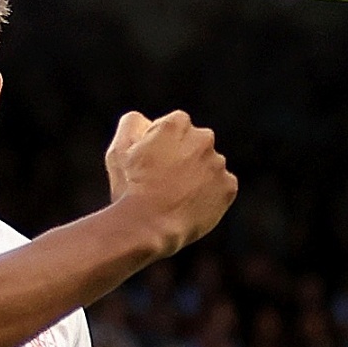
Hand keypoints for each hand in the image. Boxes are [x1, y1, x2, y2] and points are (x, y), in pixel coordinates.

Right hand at [103, 110, 237, 257]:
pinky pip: (222, 188)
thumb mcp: (118, 150)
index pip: (174, 127)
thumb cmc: (131, 187)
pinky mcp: (228, 187)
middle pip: (195, 145)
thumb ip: (132, 123)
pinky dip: (211, 195)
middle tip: (164, 182)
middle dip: (184, 158)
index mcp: (177, 123)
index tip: (151, 164)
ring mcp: (218, 163)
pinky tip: (191, 206)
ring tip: (176, 198)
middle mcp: (203, 138)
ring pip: (209, 166)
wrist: (148, 226)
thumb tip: (144, 120)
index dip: (160, 145)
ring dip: (197, 177)